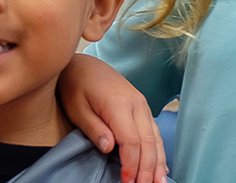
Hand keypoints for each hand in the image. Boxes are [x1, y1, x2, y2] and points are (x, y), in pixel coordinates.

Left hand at [58, 54, 166, 182]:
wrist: (83, 65)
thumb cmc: (76, 86)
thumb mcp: (77, 107)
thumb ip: (94, 128)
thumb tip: (109, 148)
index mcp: (119, 104)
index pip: (131, 141)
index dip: (130, 164)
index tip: (126, 181)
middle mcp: (137, 104)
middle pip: (148, 142)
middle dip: (147, 169)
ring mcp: (142, 105)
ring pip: (155, 139)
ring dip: (157, 163)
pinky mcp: (142, 108)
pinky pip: (154, 132)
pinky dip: (158, 151)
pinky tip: (160, 167)